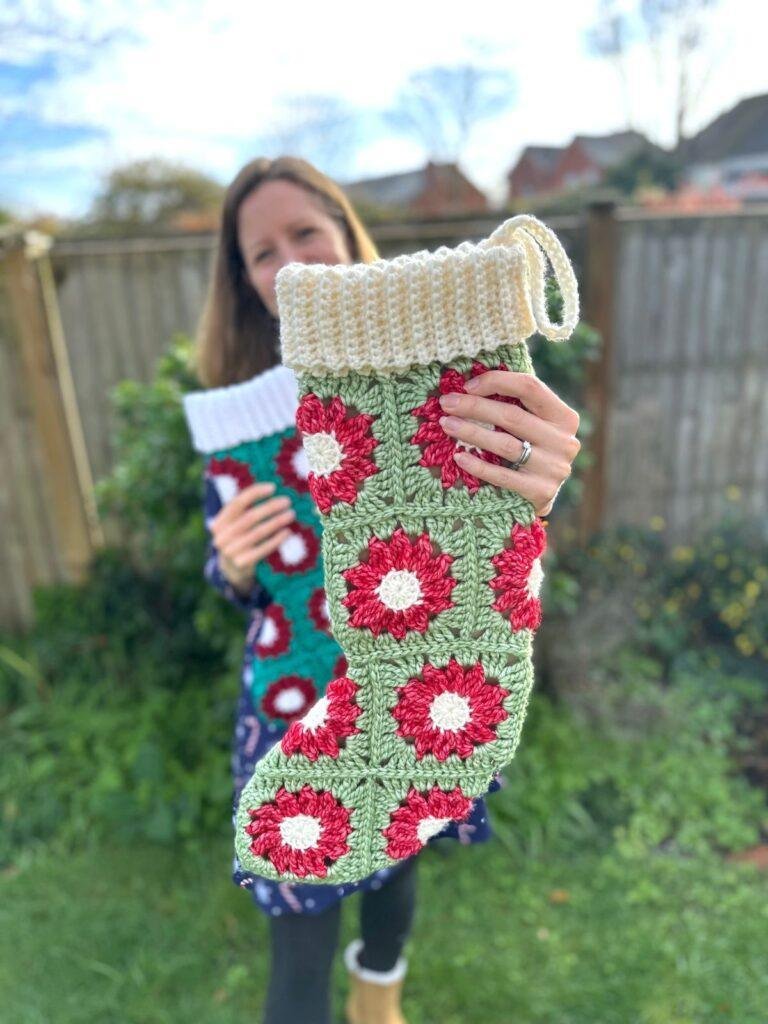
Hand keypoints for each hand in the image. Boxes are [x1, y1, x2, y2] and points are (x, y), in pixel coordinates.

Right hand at [210, 481, 295, 591]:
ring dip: (276, 522)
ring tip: (291, 515)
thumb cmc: (241, 539)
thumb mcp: (237, 524)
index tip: (273, 488)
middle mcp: (222, 536)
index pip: (237, 502)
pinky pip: (262, 549)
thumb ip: (248, 509)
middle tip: (287, 502)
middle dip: (270, 507)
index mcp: (220, 521)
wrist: (232, 569)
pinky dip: (276, 539)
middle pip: (249, 517)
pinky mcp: (241, 563)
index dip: (255, 493)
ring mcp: (230, 551)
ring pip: (257, 532)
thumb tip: (274, 490)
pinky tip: (287, 532)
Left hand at [437, 371, 580, 516]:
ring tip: (447, 425)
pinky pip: (502, 476)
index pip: (530, 388)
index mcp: (564, 417)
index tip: (466, 385)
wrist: (543, 493)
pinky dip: (478, 466)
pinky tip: (459, 457)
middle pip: (513, 416)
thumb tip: (470, 382)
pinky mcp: (541, 492)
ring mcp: (554, 468)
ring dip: (471, 432)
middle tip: (446, 403)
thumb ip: (516, 403)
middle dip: (474, 407)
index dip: (496, 381)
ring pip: (505, 445)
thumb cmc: (532, 448)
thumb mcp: (534, 423)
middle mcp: (564, 441)